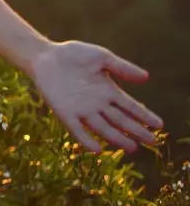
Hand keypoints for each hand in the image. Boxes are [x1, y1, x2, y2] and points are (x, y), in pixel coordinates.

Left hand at [28, 41, 162, 152]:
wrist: (45, 55)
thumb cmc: (73, 55)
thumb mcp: (101, 58)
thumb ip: (122, 67)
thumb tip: (147, 77)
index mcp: (108, 91)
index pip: (130, 107)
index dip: (144, 116)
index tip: (159, 125)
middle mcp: (97, 104)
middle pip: (120, 121)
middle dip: (136, 131)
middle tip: (153, 142)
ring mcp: (82, 109)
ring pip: (103, 128)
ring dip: (117, 138)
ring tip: (132, 148)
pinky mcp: (65, 112)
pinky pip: (77, 129)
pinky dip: (86, 139)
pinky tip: (97, 150)